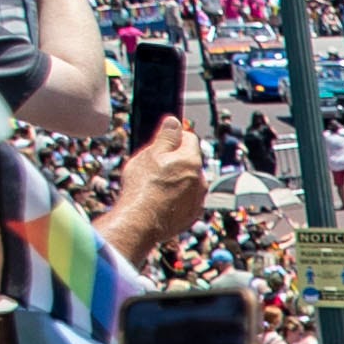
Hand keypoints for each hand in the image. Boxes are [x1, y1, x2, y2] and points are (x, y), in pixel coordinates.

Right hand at [99, 116, 210, 264]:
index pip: (189, 138)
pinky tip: (159, 200)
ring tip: (154, 186)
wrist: (141, 221)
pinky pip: (186, 200)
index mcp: (192, 161)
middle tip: (153, 167)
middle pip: (189, 161)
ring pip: (188, 181)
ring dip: (176, 180)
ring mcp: (198, 200)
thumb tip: (174, 121)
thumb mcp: (151, 153)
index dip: (173, 138)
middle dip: (174, 160)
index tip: (160, 144)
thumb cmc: (143, 186)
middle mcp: (201, 180)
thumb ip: (166, 136)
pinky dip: (176, 198)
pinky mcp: (192, 215)